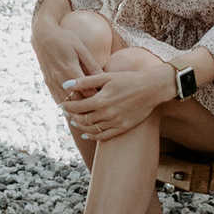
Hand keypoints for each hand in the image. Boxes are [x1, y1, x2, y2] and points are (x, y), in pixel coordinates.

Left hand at [58, 42, 177, 150]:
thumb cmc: (128, 79)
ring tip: (75, 121)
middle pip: (83, 119)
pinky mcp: (123, 128)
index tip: (62, 104)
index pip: (78, 107)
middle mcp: (107, 113)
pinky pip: (104, 136)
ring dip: (80, 126)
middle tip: (66, 113)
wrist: (151, 88)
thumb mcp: (106, 76)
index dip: (68, 106)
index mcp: (102, 100)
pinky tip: (86, 133)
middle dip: (72, 116)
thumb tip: (65, 84)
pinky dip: (93, 136)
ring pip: (92, 129)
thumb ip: (85, 81)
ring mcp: (116, 122)